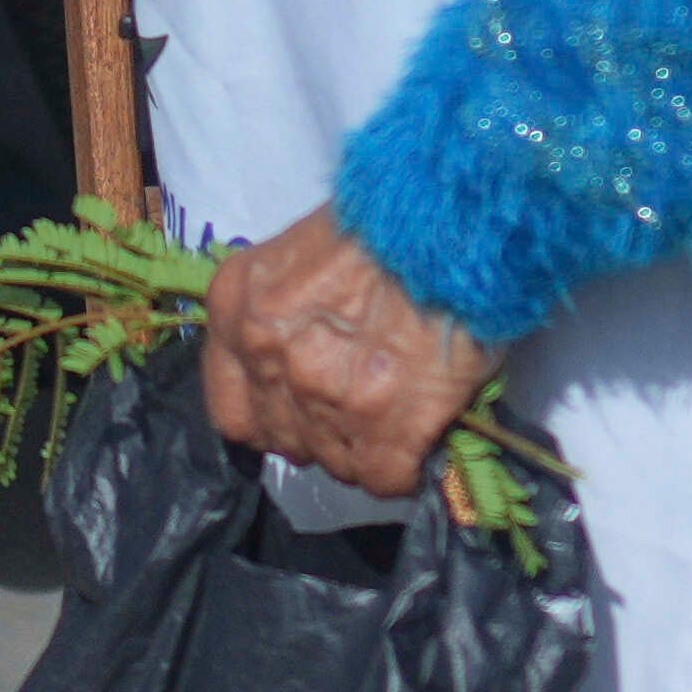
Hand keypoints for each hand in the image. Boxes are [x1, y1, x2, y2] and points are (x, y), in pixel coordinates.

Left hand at [197, 210, 490, 502]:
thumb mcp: (304, 251)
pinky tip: (422, 434)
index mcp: (237, 306)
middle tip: (367, 403)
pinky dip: (406, 466)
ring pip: (336, 463)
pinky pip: (383, 478)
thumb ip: (283, 314)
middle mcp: (267, 354)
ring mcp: (323, 394)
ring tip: (402, 408)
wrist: (457, 213)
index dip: (275, 416)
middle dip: (325, 432)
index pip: (234, 412)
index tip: (305, 411)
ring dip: (369, 447)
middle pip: (287, 441)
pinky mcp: (384, 426)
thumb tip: (298, 366)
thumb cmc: (388, 219)